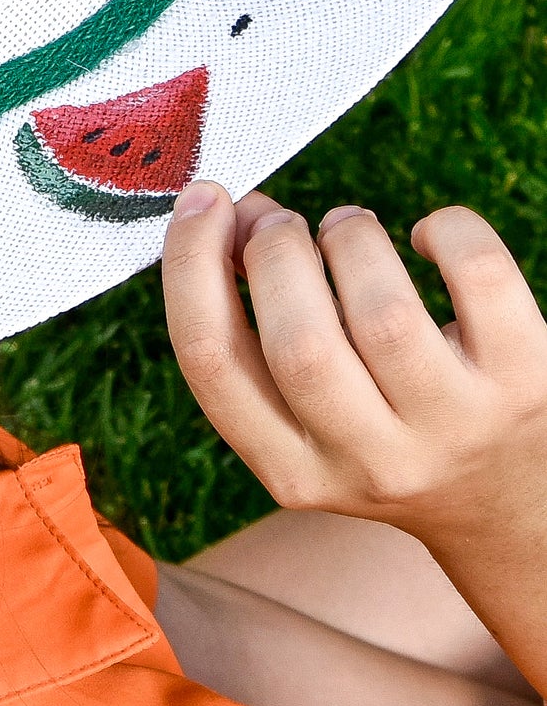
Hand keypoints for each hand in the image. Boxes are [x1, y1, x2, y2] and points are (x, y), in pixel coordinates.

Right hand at [161, 183, 546, 550]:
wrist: (508, 503)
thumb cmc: (381, 427)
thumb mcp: (304, 413)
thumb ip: (255, 328)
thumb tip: (230, 213)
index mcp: (291, 468)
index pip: (211, 361)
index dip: (192, 264)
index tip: (202, 201)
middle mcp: (372, 463)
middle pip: (299, 343)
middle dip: (276, 252)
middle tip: (280, 223)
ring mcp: (457, 427)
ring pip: (385, 313)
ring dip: (348, 236)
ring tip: (347, 227)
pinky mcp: (527, 382)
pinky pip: (480, 277)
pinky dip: (446, 229)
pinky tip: (425, 237)